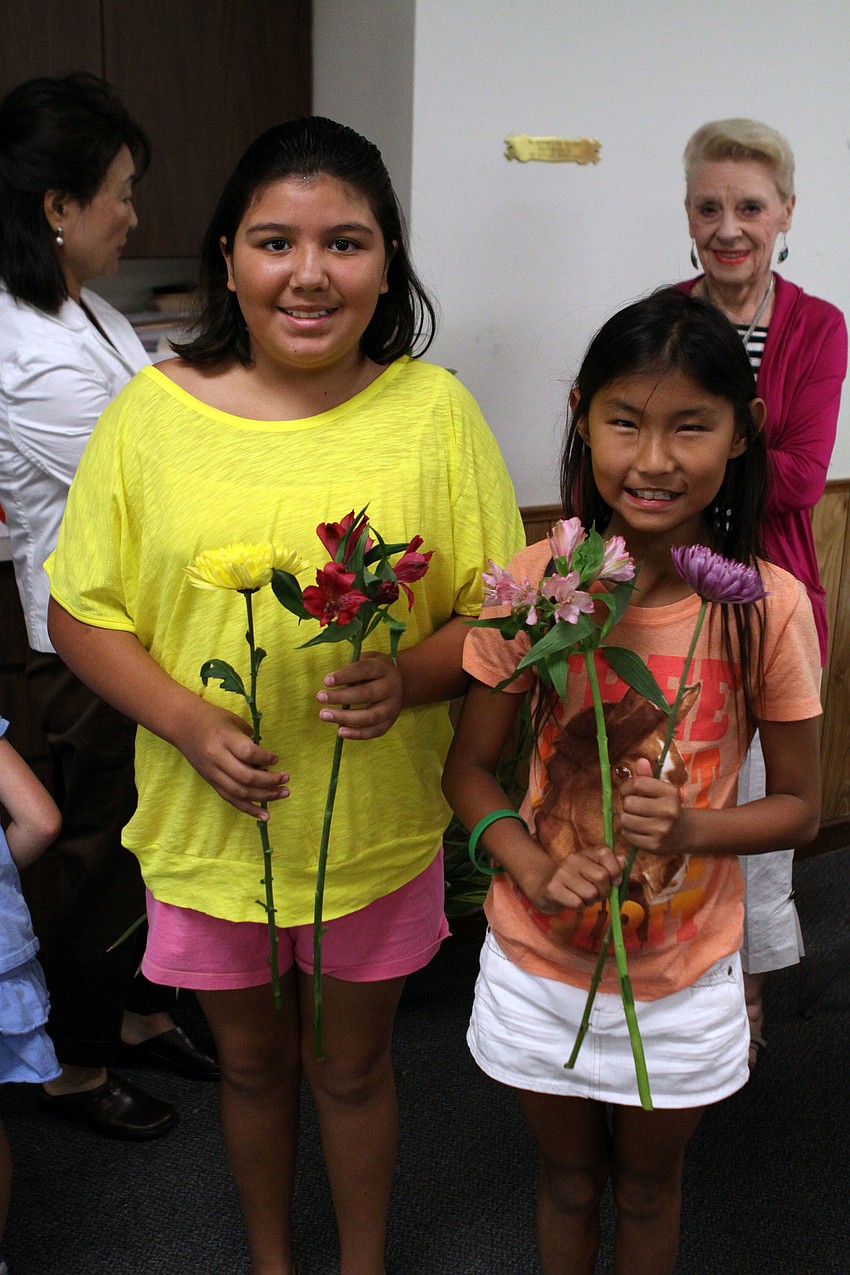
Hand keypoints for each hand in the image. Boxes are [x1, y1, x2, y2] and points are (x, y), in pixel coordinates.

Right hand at [175, 698, 289, 817]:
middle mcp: (216, 757)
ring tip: (283, 793)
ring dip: (264, 796)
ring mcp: (212, 773)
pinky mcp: (211, 782)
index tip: (276, 759)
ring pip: (240, 792)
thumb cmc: (213, 719)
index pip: (248, 753)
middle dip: (270, 781)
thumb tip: (266, 763)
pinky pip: (231, 799)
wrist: (183, 725)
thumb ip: (250, 741)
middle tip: (286, 779)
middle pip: (246, 777)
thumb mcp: (234, 721)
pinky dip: (249, 808)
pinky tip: (264, 815)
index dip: (266, 758)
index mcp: (224, 738)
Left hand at [317, 653, 402, 739]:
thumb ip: (352, 668)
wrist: (401, 683)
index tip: (326, 680)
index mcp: (383, 669)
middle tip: (320, 697)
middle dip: (341, 697)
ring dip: (345, 717)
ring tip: (324, 715)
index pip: (364, 670)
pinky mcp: (390, 722)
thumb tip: (332, 681)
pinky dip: (357, 734)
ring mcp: (392, 707)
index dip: (345, 676)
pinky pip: (374, 731)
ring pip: (369, 716)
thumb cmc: (374, 671)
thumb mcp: (368, 660)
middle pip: (366, 694)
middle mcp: (391, 688)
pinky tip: (340, 731)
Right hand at [517, 844, 624, 912]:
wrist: (542, 886)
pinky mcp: (553, 889)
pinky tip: (572, 902)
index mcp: (585, 853)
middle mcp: (573, 859)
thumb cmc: (574, 881)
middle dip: (604, 892)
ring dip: (590, 901)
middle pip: (602, 877)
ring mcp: (561, 873)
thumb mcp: (591, 870)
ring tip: (582, 898)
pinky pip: (578, 903)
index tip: (614, 881)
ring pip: (591, 893)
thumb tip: (624, 861)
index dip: (616, 870)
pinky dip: (579, 907)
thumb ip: (609, 866)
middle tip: (596, 895)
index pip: (606, 853)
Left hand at [616, 756, 682, 854]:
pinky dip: (628, 832)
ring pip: (625, 819)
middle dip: (627, 804)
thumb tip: (640, 761)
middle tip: (633, 807)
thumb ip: (648, 776)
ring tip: (635, 818)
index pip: (637, 783)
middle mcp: (668, 811)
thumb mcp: (661, 789)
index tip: (628, 791)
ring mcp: (661, 830)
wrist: (684, 833)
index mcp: (670, 792)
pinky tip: (638, 830)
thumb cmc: (666, 806)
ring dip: (626, 818)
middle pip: (629, 803)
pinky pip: (627, 834)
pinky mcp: (654, 845)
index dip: (626, 787)